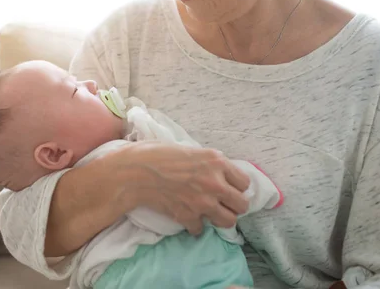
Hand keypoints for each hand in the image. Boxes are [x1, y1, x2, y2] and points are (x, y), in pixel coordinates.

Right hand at [109, 142, 250, 234]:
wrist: (134, 172)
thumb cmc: (156, 154)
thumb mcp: (189, 149)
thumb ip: (207, 163)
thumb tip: (217, 172)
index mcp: (216, 162)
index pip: (245, 183)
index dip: (236, 186)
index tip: (228, 186)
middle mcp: (215, 183)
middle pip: (242, 205)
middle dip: (233, 204)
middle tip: (222, 202)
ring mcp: (203, 203)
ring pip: (228, 221)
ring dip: (219, 218)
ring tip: (209, 212)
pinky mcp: (189, 217)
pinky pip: (201, 229)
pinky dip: (194, 226)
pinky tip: (187, 216)